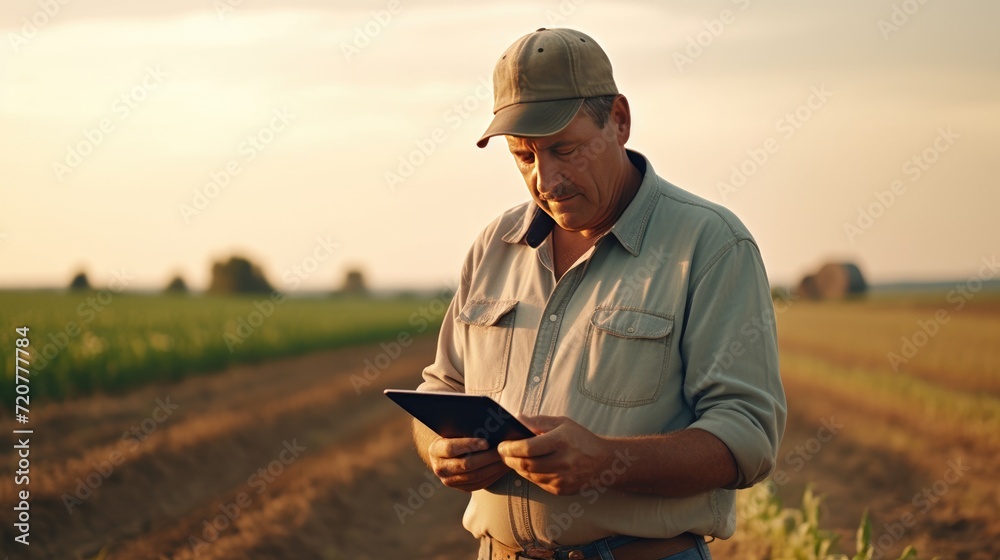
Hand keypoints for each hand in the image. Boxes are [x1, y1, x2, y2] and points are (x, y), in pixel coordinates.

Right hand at [426, 436, 510, 492]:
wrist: (445, 454)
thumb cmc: (453, 435)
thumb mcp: (454, 430)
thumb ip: (465, 430)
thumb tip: (487, 426)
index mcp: (436, 450)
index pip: (451, 448)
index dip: (469, 445)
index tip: (486, 442)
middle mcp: (440, 468)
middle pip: (466, 465)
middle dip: (487, 457)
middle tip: (502, 451)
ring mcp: (450, 481)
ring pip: (475, 477)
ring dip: (493, 468)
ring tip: (506, 459)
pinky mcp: (461, 488)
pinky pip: (480, 484)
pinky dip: (493, 476)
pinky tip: (502, 468)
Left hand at [497, 416, 612, 495]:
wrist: (604, 462)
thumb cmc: (581, 439)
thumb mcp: (563, 423)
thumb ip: (538, 421)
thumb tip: (517, 418)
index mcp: (561, 441)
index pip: (528, 448)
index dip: (510, 448)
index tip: (502, 445)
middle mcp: (562, 462)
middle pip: (525, 464)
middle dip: (509, 459)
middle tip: (502, 453)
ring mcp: (562, 479)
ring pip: (529, 476)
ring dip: (517, 468)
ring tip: (512, 459)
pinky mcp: (561, 490)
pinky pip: (538, 483)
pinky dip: (529, 475)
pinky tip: (527, 467)